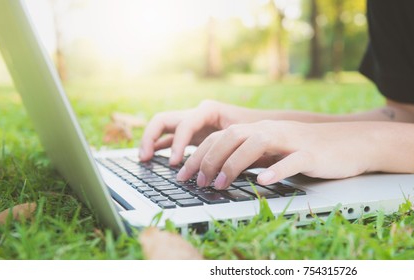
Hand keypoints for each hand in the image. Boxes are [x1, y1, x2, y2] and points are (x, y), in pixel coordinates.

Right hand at [139, 100, 262, 164]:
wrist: (269, 125)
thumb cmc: (259, 130)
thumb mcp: (247, 135)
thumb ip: (231, 146)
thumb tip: (222, 166)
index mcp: (209, 110)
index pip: (184, 123)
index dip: (177, 143)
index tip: (175, 162)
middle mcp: (197, 113)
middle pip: (164, 119)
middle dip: (151, 137)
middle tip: (145, 158)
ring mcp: (193, 123)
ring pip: (163, 127)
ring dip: (151, 141)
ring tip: (144, 159)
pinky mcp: (193, 134)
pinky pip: (170, 138)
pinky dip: (161, 147)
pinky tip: (152, 160)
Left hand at [175, 120, 376, 188]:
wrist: (351, 143)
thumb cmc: (311, 150)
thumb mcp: (276, 151)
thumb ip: (252, 157)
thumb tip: (222, 172)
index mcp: (261, 129)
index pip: (222, 136)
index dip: (200, 154)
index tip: (185, 174)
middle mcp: (272, 130)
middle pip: (232, 137)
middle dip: (209, 159)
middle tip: (197, 182)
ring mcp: (292, 140)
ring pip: (256, 144)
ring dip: (234, 165)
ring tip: (220, 185)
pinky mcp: (310, 153)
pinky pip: (291, 160)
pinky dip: (276, 170)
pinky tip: (264, 181)